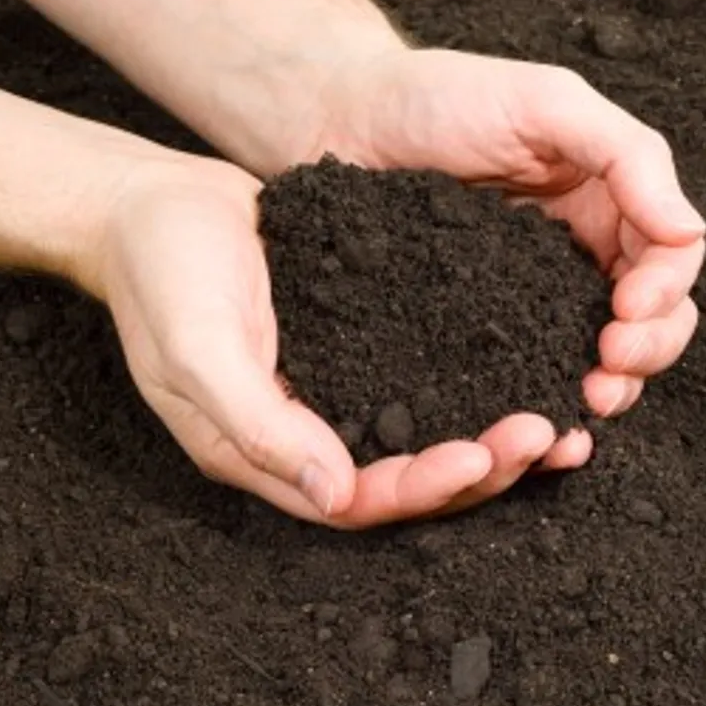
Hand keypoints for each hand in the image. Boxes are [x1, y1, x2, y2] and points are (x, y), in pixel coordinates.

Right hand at [101, 159, 526, 527]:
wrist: (152, 202)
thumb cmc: (160, 273)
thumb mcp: (195, 351)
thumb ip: (258, 424)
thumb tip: (335, 493)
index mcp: (266, 455)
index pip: (359, 502)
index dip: (423, 488)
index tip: (482, 454)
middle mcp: (309, 437)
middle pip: (407, 482)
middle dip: (480, 469)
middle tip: (544, 434)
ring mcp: (337, 392)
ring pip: (426, 437)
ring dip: (490, 437)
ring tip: (553, 416)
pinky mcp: (359, 347)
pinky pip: (425, 380)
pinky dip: (474, 384)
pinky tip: (522, 364)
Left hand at [305, 47, 705, 497]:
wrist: (343, 121)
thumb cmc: (441, 96)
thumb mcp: (547, 103)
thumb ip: (628, 157)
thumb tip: (691, 231)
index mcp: (610, 202)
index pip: (671, 258)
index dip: (665, 292)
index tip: (629, 310)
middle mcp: (583, 255)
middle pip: (653, 319)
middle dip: (646, 349)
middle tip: (610, 365)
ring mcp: (537, 298)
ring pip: (604, 358)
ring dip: (614, 386)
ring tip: (587, 401)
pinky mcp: (487, 330)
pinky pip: (535, 372)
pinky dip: (554, 400)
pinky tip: (551, 423)